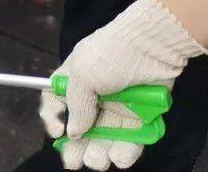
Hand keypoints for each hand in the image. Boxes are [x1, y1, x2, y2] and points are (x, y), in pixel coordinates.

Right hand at [39, 0, 207, 169]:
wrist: (153, 47)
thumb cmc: (111, 53)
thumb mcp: (82, 75)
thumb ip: (76, 106)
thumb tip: (74, 132)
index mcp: (74, 79)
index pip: (56, 102)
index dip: (53, 118)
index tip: (57, 132)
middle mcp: (94, 94)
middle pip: (80, 127)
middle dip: (75, 147)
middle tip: (73, 163)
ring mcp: (117, 106)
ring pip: (104, 137)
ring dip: (99, 152)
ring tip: (98, 161)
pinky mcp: (140, 115)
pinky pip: (130, 139)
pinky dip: (124, 151)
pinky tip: (119, 158)